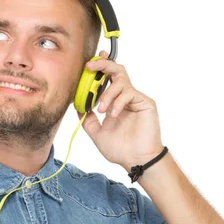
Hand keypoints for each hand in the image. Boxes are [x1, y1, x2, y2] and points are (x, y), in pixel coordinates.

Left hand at [76, 50, 163, 171]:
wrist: (135, 160)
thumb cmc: (120, 149)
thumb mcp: (97, 133)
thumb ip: (87, 119)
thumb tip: (78, 107)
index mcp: (114, 101)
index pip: (107, 78)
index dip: (99, 67)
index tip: (88, 63)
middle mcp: (125, 96)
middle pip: (117, 70)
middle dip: (102, 65)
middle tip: (89, 67)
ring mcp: (136, 98)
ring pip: (121, 80)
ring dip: (106, 93)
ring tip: (101, 110)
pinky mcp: (145, 102)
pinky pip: (129, 93)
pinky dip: (117, 102)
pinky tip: (112, 114)